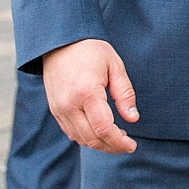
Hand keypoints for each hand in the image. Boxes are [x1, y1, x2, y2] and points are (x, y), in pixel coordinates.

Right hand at [41, 38, 138, 152]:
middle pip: (92, 138)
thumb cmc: (91, 50)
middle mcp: (69, 104)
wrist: (60, 41)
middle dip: (111, 147)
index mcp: (87, 92)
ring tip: (116, 138)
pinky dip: (86, 137)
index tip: (132, 145)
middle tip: (127, 144)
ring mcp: (59, 109)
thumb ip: (125, 94)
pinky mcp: (55, 110)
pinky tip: (99, 132)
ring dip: (99, 144)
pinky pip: (71, 132)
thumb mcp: (115, 65)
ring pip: (80, 139)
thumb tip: (132, 119)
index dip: (119, 142)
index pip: (104, 128)